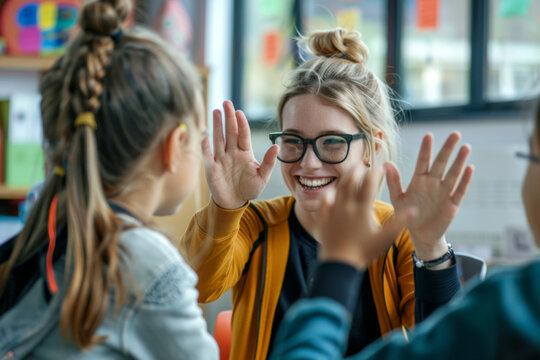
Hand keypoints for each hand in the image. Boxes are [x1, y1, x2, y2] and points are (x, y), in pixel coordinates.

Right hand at [201, 101, 278, 208]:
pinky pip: (207, 155)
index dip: (241, 123)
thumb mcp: (262, 177)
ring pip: (218, 139)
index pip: (243, 134)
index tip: (239, 112)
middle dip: (228, 118)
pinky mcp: (211, 167)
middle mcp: (232, 152)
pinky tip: (205, 136)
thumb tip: (276, 146)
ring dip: (217, 125)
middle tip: (227, 103)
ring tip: (216, 110)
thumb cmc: (249, 188)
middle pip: (230, 132)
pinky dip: (206, 146)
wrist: (234, 202)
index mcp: (245, 153)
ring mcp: (221, 158)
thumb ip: (269, 162)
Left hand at [316, 166, 415, 268]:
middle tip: (363, 165)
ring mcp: (333, 211)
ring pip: (338, 188)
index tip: (381, 168)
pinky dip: (329, 193)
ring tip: (350, 172)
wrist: (339, 265)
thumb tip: (415, 210)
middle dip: (358, 170)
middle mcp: (346, 206)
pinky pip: (324, 201)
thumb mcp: (385, 239)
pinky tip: (332, 192)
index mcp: (361, 209)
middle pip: (351, 181)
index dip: (376, 173)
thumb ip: (400, 223)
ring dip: (345, 178)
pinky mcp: (323, 218)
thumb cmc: (364, 253)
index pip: (369, 183)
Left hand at [385, 132, 473, 260]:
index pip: (423, 162)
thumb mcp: (398, 199)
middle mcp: (433, 183)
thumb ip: (393, 182)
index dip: (426, 150)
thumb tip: (386, 163)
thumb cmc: (407, 214)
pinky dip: (464, 180)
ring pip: (453, 174)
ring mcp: (443, 192)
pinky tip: (469, 168)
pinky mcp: (452, 204)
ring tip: (465, 147)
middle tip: (455, 133)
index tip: (429, 135)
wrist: (420, 234)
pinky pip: (459, 190)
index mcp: (419, 180)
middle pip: (441, 163)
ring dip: (459, 161)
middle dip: (447, 149)